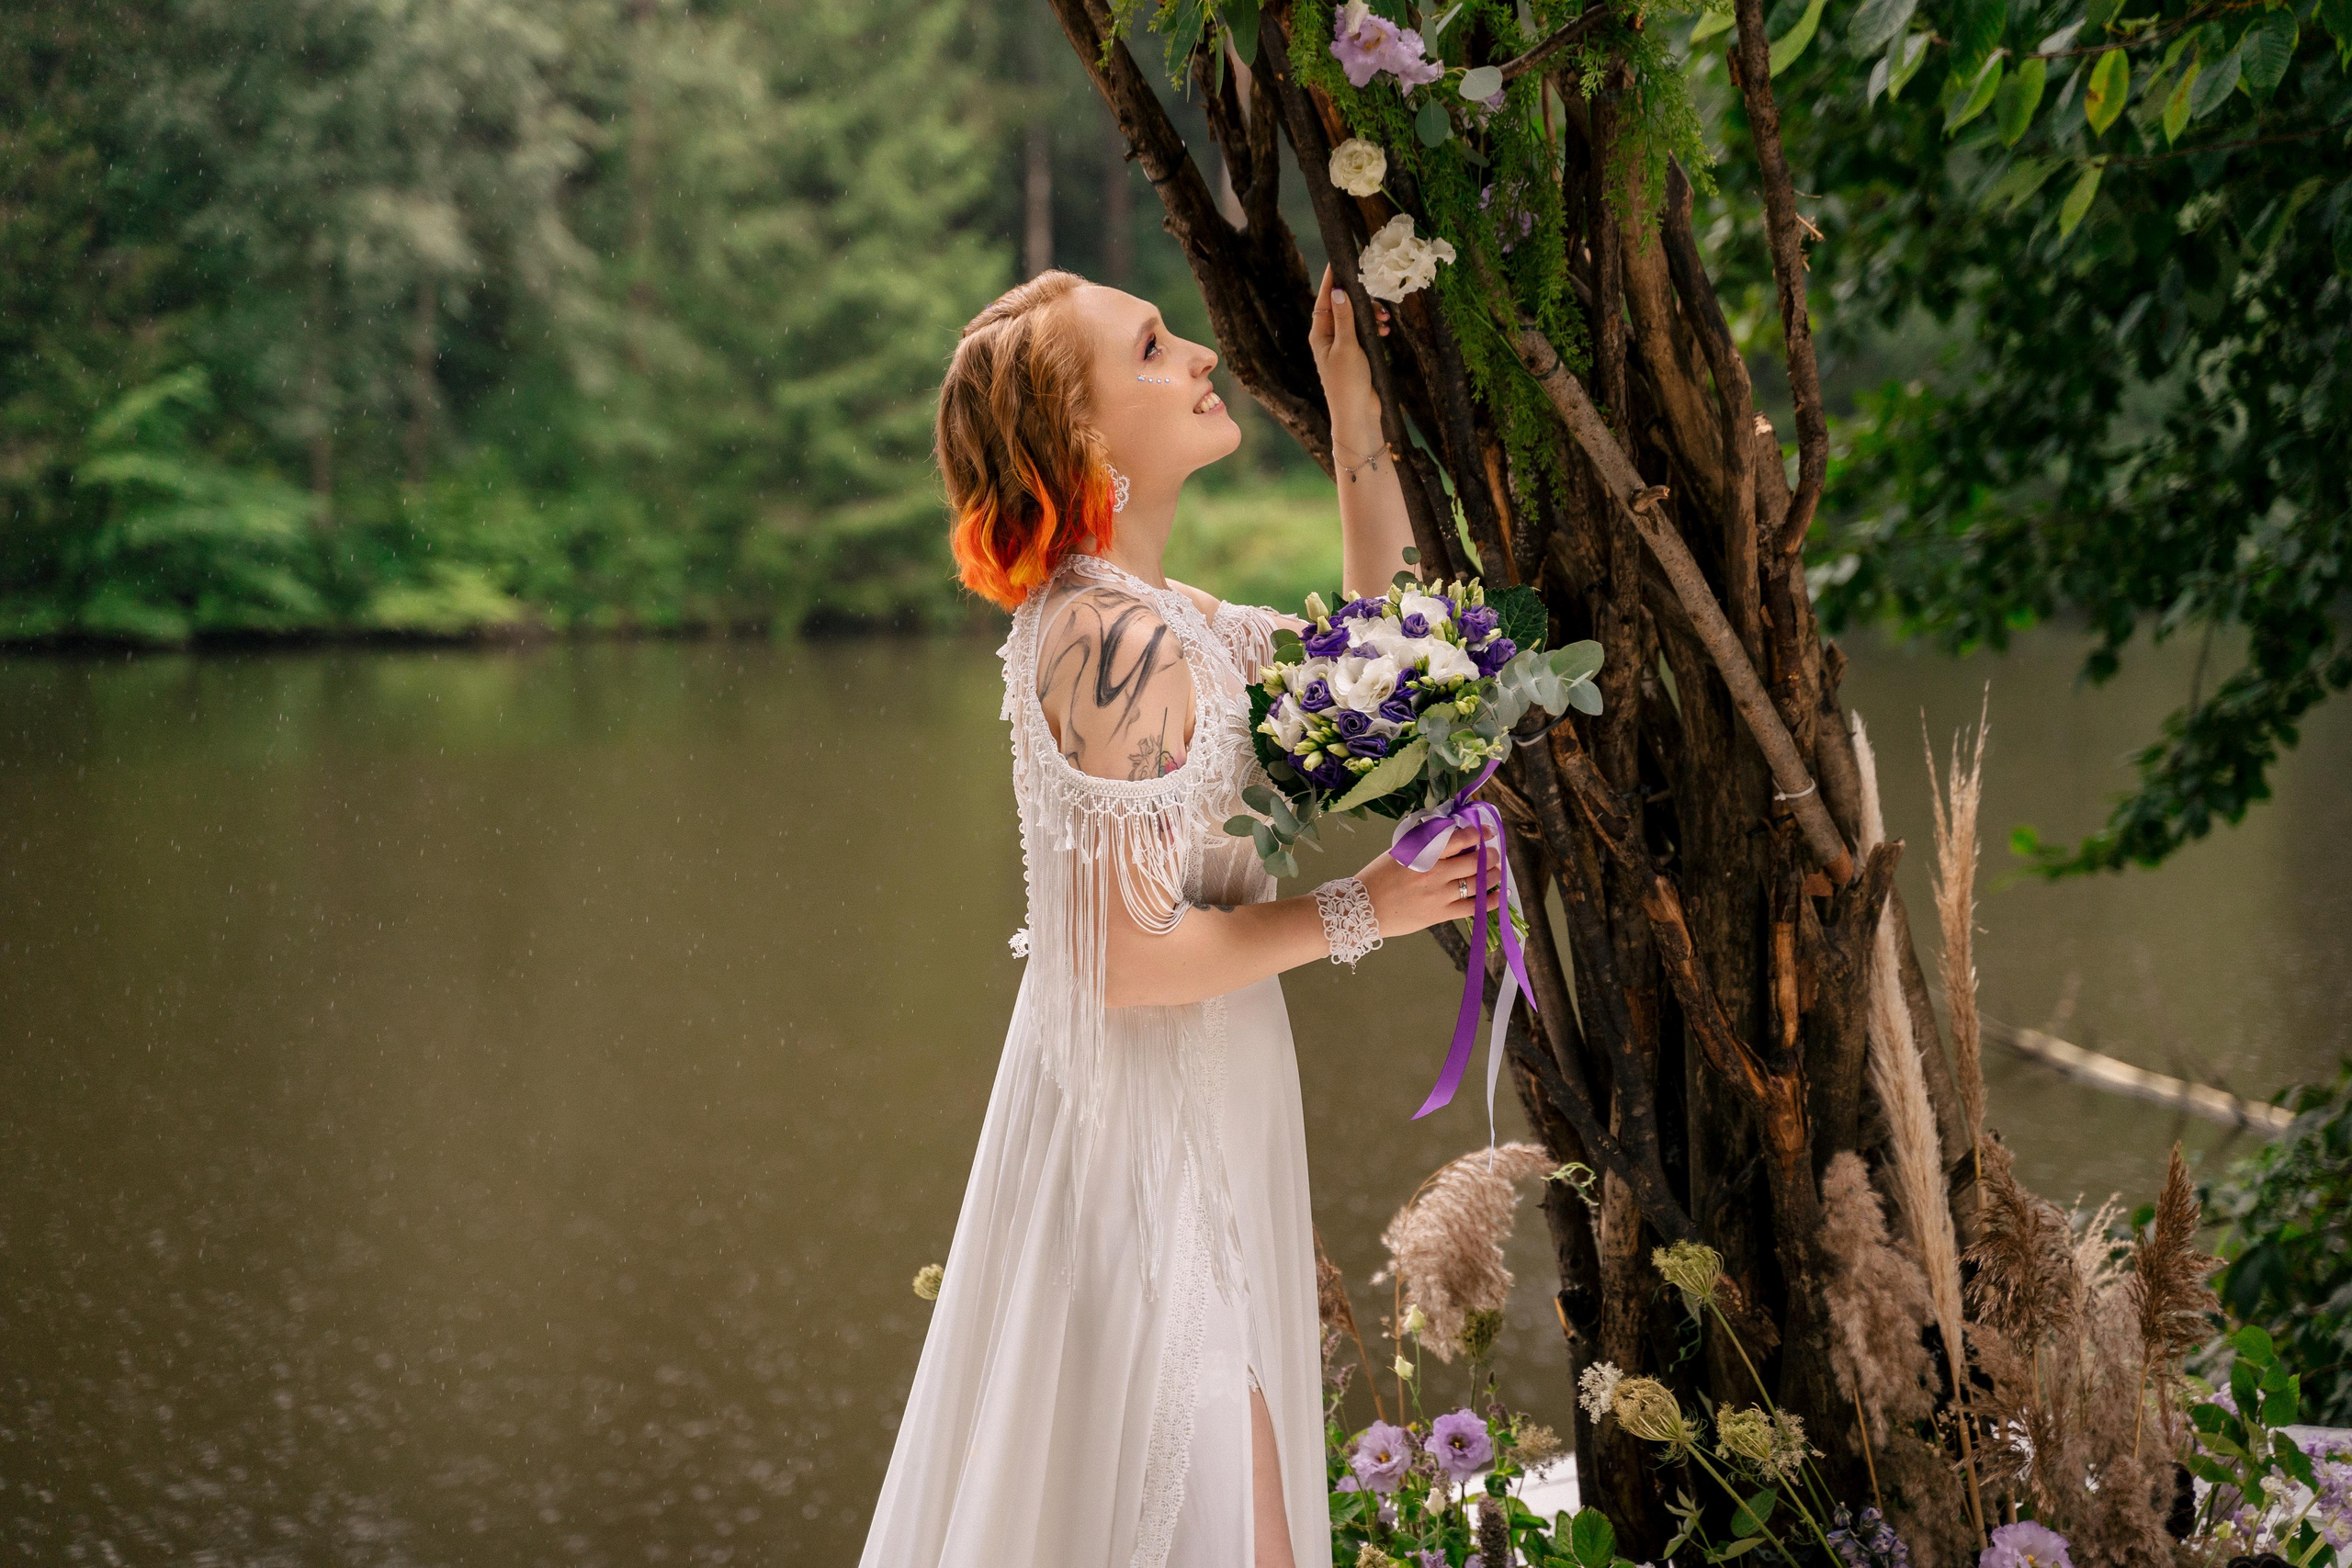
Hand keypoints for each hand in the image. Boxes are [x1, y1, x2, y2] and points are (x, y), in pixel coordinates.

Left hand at [1308, 263, 1389, 449]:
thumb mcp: (1347, 347)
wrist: (1358, 415)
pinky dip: (1375, 328)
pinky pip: (1365, 332)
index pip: (1325, 298)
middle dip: (1361, 299)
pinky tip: (1386, 331)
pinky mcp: (1356, 355)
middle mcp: (1329, 337)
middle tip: (1378, 300)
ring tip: (1386, 319)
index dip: (1334, 279)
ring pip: (1357, 318)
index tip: (1341, 259)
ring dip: (1371, 314)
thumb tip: (1341, 292)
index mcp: (1320, 333)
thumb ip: (1345, 319)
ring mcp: (1343, 346)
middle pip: (1343, 305)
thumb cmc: (1348, 384)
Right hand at [1352, 823, 1505, 938]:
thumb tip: (1451, 837)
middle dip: (1490, 855)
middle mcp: (1433, 872)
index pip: (1459, 839)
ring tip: (1496, 871)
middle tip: (1493, 853)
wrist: (1361, 908)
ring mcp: (1438, 895)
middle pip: (1474, 861)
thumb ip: (1424, 845)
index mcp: (1422, 853)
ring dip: (1492, 875)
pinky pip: (1473, 907)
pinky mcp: (1439, 914)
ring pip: (1477, 883)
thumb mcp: (1399, 852)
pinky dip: (1490, 900)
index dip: (1478, 833)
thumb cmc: (1377, 877)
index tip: (1485, 832)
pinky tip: (1499, 894)